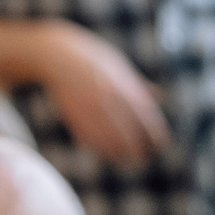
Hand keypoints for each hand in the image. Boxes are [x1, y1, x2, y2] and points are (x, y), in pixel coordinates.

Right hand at [32, 22, 169, 163]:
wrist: (54, 55)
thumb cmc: (90, 56)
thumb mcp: (118, 64)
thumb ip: (137, 84)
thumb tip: (159, 95)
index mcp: (123, 87)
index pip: (146, 118)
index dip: (155, 135)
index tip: (160, 145)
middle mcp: (108, 101)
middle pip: (128, 135)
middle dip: (138, 151)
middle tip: (144, 159)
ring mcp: (89, 110)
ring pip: (108, 141)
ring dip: (119, 154)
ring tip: (126, 159)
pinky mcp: (73, 116)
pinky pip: (89, 138)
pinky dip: (99, 148)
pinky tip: (106, 152)